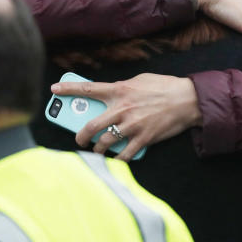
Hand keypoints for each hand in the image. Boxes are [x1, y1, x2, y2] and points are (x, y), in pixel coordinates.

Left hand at [55, 74, 201, 160]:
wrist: (188, 100)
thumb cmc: (165, 87)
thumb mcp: (140, 80)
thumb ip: (122, 88)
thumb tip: (110, 95)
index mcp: (120, 90)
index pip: (88, 89)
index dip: (69, 89)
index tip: (54, 90)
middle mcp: (122, 109)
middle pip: (91, 126)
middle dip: (80, 136)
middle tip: (79, 139)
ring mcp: (132, 126)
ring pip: (105, 143)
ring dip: (98, 150)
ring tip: (98, 151)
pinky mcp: (143, 139)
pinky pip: (124, 155)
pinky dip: (118, 160)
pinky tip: (116, 160)